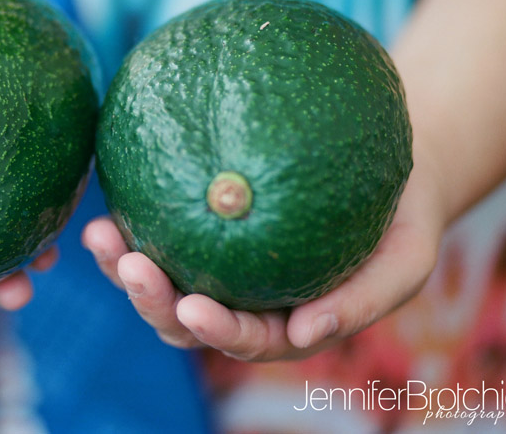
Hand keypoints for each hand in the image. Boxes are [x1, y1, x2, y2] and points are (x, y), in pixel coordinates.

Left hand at [82, 145, 445, 360]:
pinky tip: (110, 195)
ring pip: (159, 275)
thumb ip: (363, 302)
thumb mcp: (406, 262)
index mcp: (283, 323)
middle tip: (128, 265)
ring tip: (99, 233)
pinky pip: (160, 226)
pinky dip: (132, 217)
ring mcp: (216, 262)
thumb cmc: (403, 219)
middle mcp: (241, 299)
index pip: (241, 338)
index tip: (192, 308)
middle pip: (182, 316)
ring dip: (121, 263)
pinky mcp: (199, 222)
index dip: (213, 329)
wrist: (391, 167)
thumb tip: (304, 334)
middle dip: (150, 300)